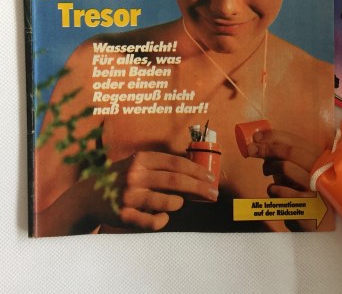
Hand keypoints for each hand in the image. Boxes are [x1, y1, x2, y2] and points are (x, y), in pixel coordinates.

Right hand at [93, 151, 218, 230]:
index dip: (197, 170)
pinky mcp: (125, 216)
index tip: (211, 178)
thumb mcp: (139, 164)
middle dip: (200, 187)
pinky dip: (164, 219)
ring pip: (169, 202)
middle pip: (177, 181)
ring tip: (179, 202)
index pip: (177, 163)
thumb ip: (162, 165)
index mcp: (141, 159)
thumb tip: (196, 172)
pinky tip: (163, 216)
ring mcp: (129, 197)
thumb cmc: (122, 178)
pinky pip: (155, 222)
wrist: (88, 196)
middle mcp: (135, 176)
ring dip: (180, 203)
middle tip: (213, 193)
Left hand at [247, 129, 324, 230]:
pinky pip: (282, 191)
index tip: (256, 137)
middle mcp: (322, 169)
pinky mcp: (310, 203)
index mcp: (319, 158)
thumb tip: (259, 143)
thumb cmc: (304, 196)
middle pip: (290, 151)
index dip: (273, 136)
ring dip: (270, 168)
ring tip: (267, 174)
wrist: (320, 227)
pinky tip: (275, 193)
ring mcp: (317, 186)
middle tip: (251, 150)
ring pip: (286, 167)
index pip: (295, 140)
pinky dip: (273, 190)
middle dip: (267, 148)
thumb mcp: (295, 174)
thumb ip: (282, 159)